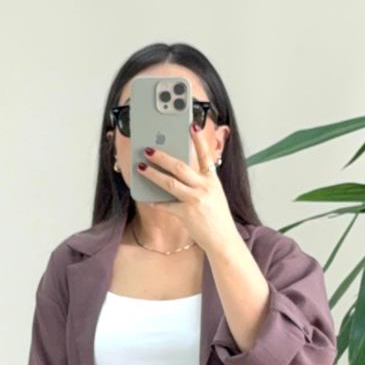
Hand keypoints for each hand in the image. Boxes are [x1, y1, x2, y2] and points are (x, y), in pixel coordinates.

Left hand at [136, 118, 239, 254]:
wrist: (223, 240)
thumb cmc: (217, 217)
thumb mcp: (214, 194)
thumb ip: (201, 182)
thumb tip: (179, 172)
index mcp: (213, 180)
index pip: (206, 155)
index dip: (198, 139)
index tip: (191, 125)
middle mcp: (205, 187)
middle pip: (180, 166)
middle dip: (162, 157)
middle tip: (148, 150)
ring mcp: (196, 200)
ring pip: (170, 183)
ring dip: (153, 174)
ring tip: (141, 167)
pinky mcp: (187, 213)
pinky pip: (166, 205)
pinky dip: (155, 201)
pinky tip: (147, 197)